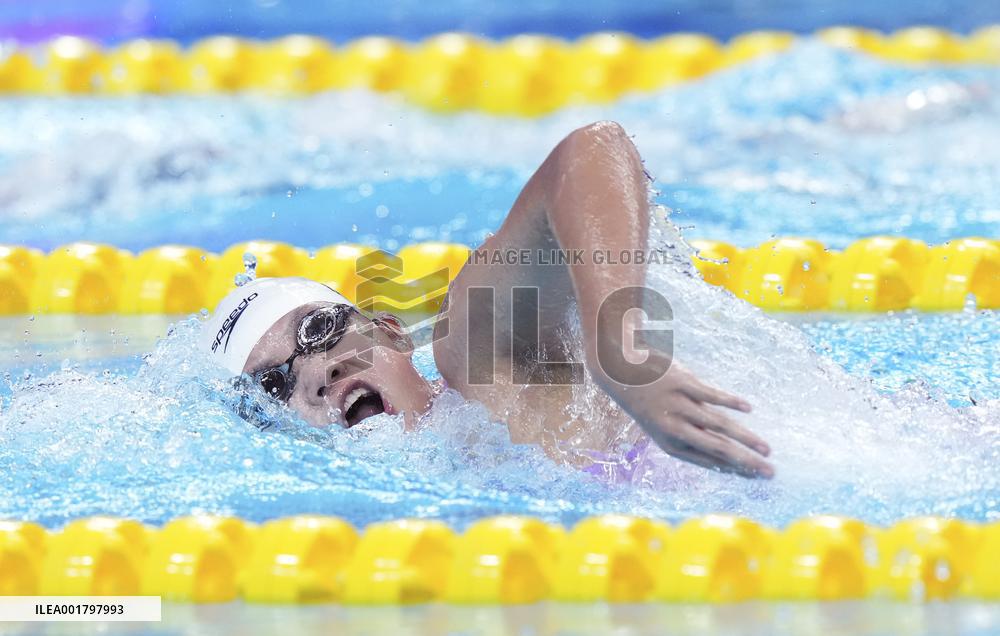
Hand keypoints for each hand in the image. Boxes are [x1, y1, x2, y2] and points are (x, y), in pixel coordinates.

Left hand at [593, 352, 773, 478]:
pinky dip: (731, 402)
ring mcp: (679, 406)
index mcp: (672, 444)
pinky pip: (711, 395)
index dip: (736, 470)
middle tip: (770, 472)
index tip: (757, 477)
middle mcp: (676, 429)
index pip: (710, 462)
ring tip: (766, 448)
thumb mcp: (665, 425)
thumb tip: (725, 449)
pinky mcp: (683, 384)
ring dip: (746, 438)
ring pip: (719, 425)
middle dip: (747, 462)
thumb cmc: (650, 403)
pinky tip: (749, 409)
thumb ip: (694, 434)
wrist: (620, 374)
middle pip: (718, 449)